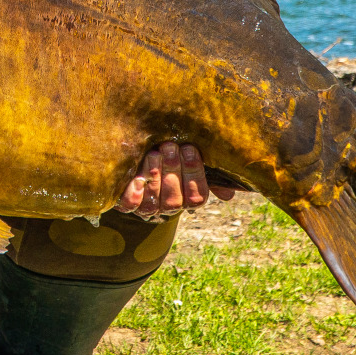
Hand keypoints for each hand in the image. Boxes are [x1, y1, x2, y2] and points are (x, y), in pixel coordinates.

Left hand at [115, 142, 233, 218]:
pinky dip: (134, 194)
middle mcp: (168, 207)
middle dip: (173, 171)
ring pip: (153, 203)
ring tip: (154, 153)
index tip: (190, 149)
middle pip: (174, 201)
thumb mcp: (190, 158)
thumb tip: (229, 193)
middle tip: (170, 147)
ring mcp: (147, 208)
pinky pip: (130, 205)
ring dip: (155, 176)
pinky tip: (137, 179)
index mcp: (188, 198)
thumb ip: (210, 172)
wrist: (139, 156)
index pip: (197, 197)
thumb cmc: (171, 153)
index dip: (194, 173)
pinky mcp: (125, 203)